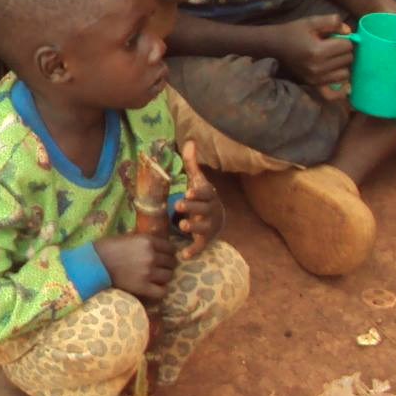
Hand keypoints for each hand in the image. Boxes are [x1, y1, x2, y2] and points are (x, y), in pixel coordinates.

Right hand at [95, 229, 174, 302]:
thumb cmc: (107, 247)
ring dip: (164, 277)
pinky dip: (161, 291)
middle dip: (167, 264)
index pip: (171, 248)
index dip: (169, 252)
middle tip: (161, 267)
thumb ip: (144, 241)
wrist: (94, 263)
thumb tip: (157, 245)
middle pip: (171, 262)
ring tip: (157, 278)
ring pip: (169, 276)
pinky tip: (155, 288)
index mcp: (147, 241)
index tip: (165, 255)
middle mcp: (151, 256)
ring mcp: (148, 272)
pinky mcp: (143, 287)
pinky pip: (162, 291)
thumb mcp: (128, 237)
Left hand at [172, 140, 220, 258]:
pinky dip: (193, 250)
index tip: (188, 191)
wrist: (216, 218)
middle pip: (202, 209)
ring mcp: (209, 226)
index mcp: (207, 195)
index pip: (204, 193)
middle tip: (178, 204)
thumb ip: (192, 163)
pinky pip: (200, 245)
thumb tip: (189, 141)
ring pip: (203, 227)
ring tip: (181, 225)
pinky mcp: (205, 239)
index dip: (197, 193)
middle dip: (192, 207)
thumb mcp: (197, 180)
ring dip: (193, 227)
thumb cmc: (201, 196)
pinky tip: (184, 255)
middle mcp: (210, 210)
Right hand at [271, 14, 354, 98]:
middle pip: (348, 59)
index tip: (335, 36)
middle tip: (333, 46)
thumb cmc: (292, 32)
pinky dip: (340, 87)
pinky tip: (342, 82)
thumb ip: (332, 22)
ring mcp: (316, 79)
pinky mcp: (313, 85)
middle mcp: (318, 67)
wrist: (273, 46)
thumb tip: (348, 31)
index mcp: (317, 50)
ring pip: (345, 73)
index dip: (344, 38)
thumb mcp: (311, 21)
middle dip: (344, 51)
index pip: (347, 45)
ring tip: (332, 58)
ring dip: (342, 65)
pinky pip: (334, 93)